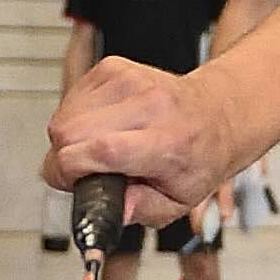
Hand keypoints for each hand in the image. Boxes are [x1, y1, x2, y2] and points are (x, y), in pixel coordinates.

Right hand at [45, 55, 225, 227]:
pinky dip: (75, 118)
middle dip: (64, 160)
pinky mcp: (113, 67)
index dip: (71, 171)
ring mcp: (129, 81)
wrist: (216, 114)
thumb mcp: (179, 201)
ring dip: (70, 139)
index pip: (102, 149)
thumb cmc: (198, 157)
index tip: (74, 183)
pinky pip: (70, 98)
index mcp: (168, 142)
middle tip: (86, 171)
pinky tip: (101, 127)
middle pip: (68, 131)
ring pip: (63, 116)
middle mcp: (149, 105)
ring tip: (99, 148)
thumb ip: (141, 209)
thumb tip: (111, 211)